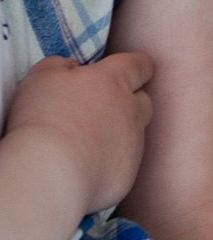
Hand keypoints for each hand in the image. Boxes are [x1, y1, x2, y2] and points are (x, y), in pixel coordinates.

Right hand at [4, 54, 153, 214]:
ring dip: (120, 136)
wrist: (50, 172)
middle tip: (104, 112)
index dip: (137, 68)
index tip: (131, 71)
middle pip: (144, 101)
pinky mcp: (128, 175)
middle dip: (131, 103)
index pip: (140, 65)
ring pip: (136, 135)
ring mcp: (134, 143)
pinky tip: (85, 171)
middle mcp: (131, 109)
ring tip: (90, 144)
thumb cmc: (43, 119)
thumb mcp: (42, 77)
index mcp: (114, 80)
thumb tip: (69, 68)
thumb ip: (60, 66)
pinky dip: (109, 166)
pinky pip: (124, 166)